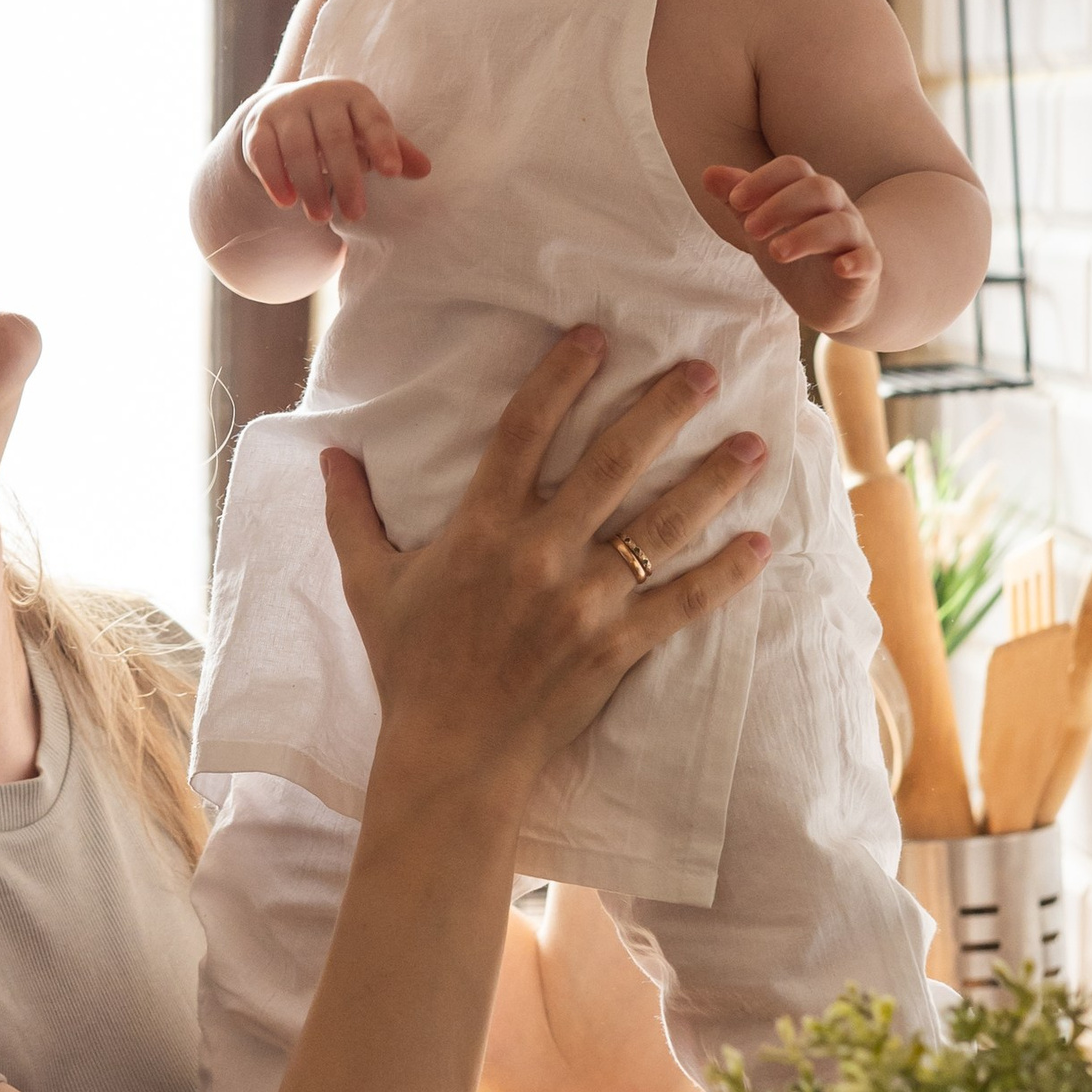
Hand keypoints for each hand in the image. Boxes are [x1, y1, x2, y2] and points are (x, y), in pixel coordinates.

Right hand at [243, 77, 432, 225]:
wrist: (287, 110)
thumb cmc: (340, 126)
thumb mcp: (367, 133)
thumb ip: (394, 150)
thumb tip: (425, 170)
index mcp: (353, 96)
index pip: (372, 119)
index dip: (384, 145)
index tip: (393, 173)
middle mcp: (319, 96)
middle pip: (335, 138)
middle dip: (346, 179)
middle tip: (356, 215)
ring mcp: (286, 109)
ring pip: (298, 148)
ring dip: (310, 186)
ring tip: (321, 218)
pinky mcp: (259, 126)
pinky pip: (264, 153)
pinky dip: (275, 179)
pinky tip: (286, 202)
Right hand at [321, 331, 771, 790]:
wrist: (450, 755)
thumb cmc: (408, 667)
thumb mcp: (370, 586)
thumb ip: (352, 515)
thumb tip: (329, 455)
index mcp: (482, 528)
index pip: (526, 430)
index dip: (562, 376)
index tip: (598, 336)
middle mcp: (539, 553)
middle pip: (613, 462)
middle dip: (662, 409)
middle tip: (704, 369)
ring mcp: (585, 600)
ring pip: (661, 525)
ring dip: (712, 479)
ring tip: (752, 442)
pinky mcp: (618, 646)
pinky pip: (684, 602)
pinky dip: (726, 573)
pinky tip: (762, 541)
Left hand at [706, 155, 879, 334]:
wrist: (834, 298)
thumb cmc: (797, 255)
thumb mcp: (762, 228)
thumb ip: (738, 201)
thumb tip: (708, 174)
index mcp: (808, 194)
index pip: (793, 169)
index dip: (764, 179)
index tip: (735, 200)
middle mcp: (836, 209)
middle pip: (819, 189)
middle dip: (781, 205)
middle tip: (750, 230)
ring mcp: (854, 239)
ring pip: (840, 224)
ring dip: (807, 235)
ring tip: (775, 253)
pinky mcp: (865, 271)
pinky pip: (869, 260)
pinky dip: (857, 261)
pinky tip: (841, 268)